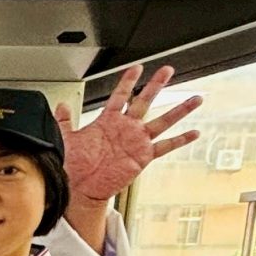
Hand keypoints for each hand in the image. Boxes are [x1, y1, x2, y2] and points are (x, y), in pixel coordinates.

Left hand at [55, 65, 201, 202]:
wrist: (79, 188)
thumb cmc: (74, 166)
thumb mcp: (67, 139)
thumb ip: (64, 121)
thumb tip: (60, 105)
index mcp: (108, 122)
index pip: (120, 95)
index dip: (128, 81)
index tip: (137, 67)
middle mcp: (125, 129)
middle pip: (145, 101)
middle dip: (156, 85)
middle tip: (168, 70)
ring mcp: (136, 141)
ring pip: (162, 121)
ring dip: (179, 110)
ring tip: (196, 99)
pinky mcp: (143, 156)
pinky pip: (165, 146)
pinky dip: (180, 140)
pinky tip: (194, 133)